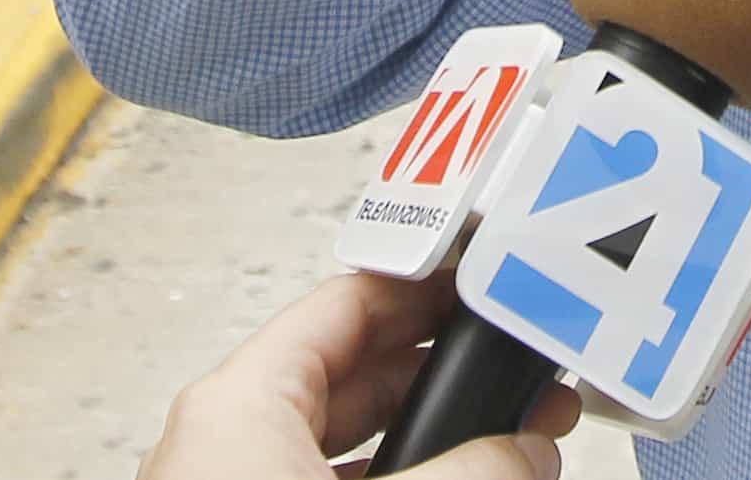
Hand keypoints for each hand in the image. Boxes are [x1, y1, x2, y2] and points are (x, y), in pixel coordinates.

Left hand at [142, 270, 577, 479]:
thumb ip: (470, 474)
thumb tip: (523, 452)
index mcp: (239, 404)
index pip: (344, 308)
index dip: (424, 293)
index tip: (486, 290)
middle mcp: (227, 442)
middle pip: (351, 377)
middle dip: (442, 379)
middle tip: (516, 381)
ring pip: (346, 445)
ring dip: (426, 442)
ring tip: (503, 451)